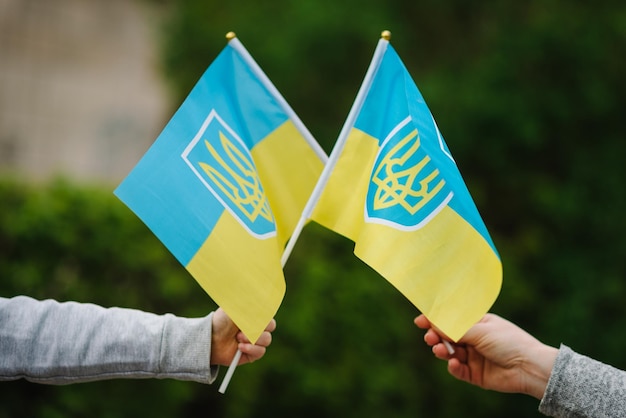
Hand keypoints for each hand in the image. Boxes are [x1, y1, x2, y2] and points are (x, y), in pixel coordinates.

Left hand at [210, 308, 275, 365]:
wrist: (210, 339)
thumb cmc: (221, 320)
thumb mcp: (235, 307)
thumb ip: (250, 304)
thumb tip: (263, 301)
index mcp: (256, 314)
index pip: (269, 312)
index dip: (265, 314)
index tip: (255, 316)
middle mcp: (258, 327)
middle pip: (271, 326)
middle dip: (258, 327)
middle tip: (243, 327)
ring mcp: (256, 340)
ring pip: (267, 339)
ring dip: (252, 338)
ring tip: (238, 338)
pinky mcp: (253, 353)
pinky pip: (261, 351)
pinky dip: (250, 349)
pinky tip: (239, 347)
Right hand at [415, 313, 557, 398]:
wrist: (529, 367)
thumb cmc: (509, 341)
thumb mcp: (480, 330)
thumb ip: (455, 328)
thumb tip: (433, 322)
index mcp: (477, 323)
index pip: (451, 320)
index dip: (435, 320)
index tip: (420, 321)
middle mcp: (474, 339)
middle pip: (447, 337)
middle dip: (436, 336)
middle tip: (430, 337)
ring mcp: (474, 357)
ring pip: (450, 353)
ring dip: (442, 350)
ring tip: (439, 349)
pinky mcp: (475, 374)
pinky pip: (458, 370)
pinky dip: (452, 366)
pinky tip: (452, 363)